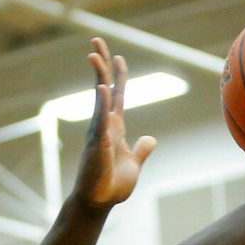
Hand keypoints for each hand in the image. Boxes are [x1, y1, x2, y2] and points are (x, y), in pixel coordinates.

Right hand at [73, 37, 156, 210]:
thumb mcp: (134, 164)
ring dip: (98, 75)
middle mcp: (104, 125)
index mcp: (115, 128)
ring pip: (99, 98)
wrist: (98, 203)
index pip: (117, 95)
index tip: (118, 57)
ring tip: (95, 54)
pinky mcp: (97, 143)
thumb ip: (142, 150)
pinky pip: (100, 118)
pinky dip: (101, 102)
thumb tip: (150, 139)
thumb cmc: (111, 187)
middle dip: (102, 64)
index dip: (118, 75)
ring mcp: (99, 132)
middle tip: (97, 41)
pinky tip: (102, 87)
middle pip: (104, 87)